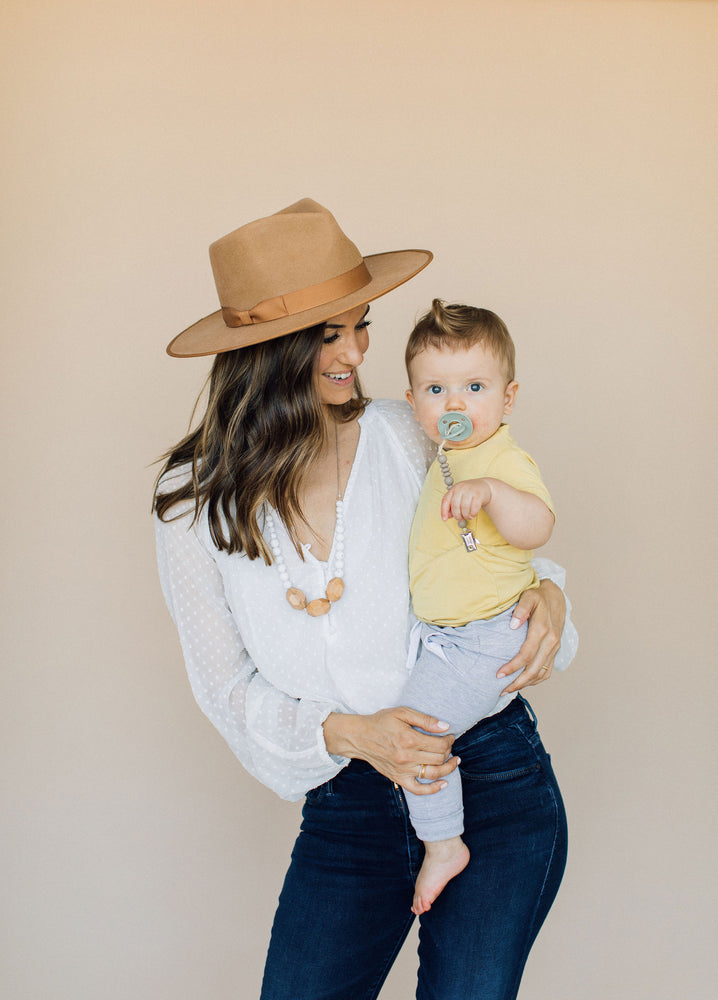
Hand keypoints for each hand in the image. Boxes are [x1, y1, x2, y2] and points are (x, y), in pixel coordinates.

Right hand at [322, 708, 458, 793]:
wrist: (360, 737)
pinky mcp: (398, 778)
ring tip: (454, 762)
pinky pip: (418, 789)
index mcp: (409, 739)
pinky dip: (433, 789)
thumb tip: (445, 727)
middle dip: (449, 751)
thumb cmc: (381, 722)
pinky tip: (443, 784)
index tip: (450, 735)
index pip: (439, 745)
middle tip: (449, 745)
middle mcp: (407, 757)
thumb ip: (425, 720)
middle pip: (439, 758)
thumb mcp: (402, 713)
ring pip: (433, 774)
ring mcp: (403, 770)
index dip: (449, 740)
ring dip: (448, 769)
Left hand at [441, 478, 491, 522]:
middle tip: (460, 518)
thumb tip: (446, 516)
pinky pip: (474, 508)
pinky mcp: (478, 495)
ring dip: (466, 516)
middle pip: (455, 506)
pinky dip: (473, 514)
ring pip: (465, 507)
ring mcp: (470, 491)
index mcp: (453, 489)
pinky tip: (473, 515)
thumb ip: (451, 506)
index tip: (444, 519)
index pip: (445, 500)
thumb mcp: (458, 497)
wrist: (483, 486)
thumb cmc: (469, 493)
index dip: (443, 511)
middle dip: (457, 515)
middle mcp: (460, 488)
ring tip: (467, 517)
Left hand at [497, 579, 565, 692]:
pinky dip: (535, 680)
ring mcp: (555, 648)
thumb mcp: (528, 596)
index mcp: (542, 630)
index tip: (498, 674)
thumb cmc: (538, 596)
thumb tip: (513, 625)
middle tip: (501, 690)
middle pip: (534, 669)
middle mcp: (551, 642)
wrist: (555, 597)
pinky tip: (522, 683)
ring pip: (541, 673)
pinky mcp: (555, 652)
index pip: (526, 655)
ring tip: (509, 689)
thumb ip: (521, 609)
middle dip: (517, 682)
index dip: (512, 667)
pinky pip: (547, 671)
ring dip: (526, 684)